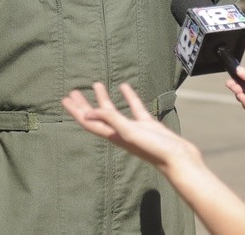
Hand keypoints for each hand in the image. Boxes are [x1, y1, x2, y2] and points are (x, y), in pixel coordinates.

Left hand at [62, 82, 201, 170]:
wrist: (179, 159)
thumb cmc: (154, 149)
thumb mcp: (129, 133)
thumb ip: (110, 121)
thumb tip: (87, 114)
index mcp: (113, 135)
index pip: (89, 122)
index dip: (76, 111)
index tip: (66, 99)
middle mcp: (120, 132)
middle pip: (96, 116)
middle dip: (84, 104)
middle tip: (73, 91)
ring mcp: (133, 128)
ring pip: (113, 111)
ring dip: (103, 98)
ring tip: (96, 84)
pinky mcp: (147, 124)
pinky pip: (134, 107)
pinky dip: (128, 96)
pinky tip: (124, 86)